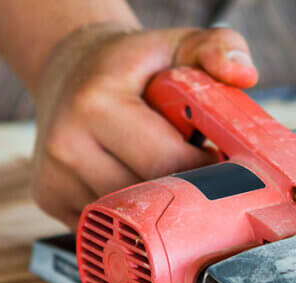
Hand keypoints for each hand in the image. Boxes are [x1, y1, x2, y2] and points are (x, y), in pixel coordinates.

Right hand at [32, 25, 257, 226]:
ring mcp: (54, 175)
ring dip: (154, 204)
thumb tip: (245, 75)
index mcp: (96, 104)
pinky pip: (107, 223)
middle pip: (147, 198)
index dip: (203, 169)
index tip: (215, 159)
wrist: (72, 73)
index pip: (167, 163)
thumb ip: (218, 49)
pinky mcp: (50, 198)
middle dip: (181, 189)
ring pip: (127, 217)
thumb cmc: (134, 67)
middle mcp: (66, 143)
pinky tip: (131, 181)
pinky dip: (128, 212)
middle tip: (193, 168)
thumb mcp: (178, 46)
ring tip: (159, 170)